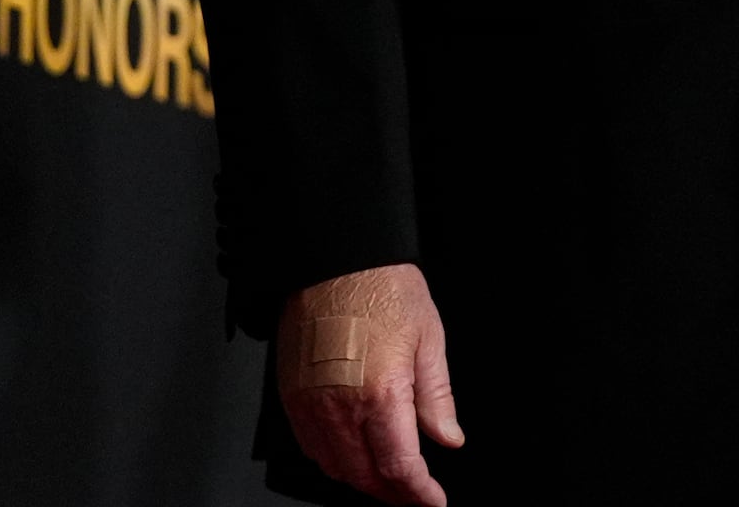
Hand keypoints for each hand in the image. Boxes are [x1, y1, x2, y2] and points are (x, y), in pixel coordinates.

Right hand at [278, 264, 463, 506]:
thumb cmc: (381, 287)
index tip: (433, 500)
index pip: (399, 467)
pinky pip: (309, 446)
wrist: (334, 257)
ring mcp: (310, 404)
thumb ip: (437, 397)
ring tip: (388, 477)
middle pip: (365, 476)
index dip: (419, 493)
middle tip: (415, 493)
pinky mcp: (290, 395)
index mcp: (380, 393)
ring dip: (362, 480)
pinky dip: (332, 461)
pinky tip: (352, 453)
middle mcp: (340, 406)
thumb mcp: (428, 338)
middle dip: (393, 492)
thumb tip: (448, 437)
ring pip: (335, 468)